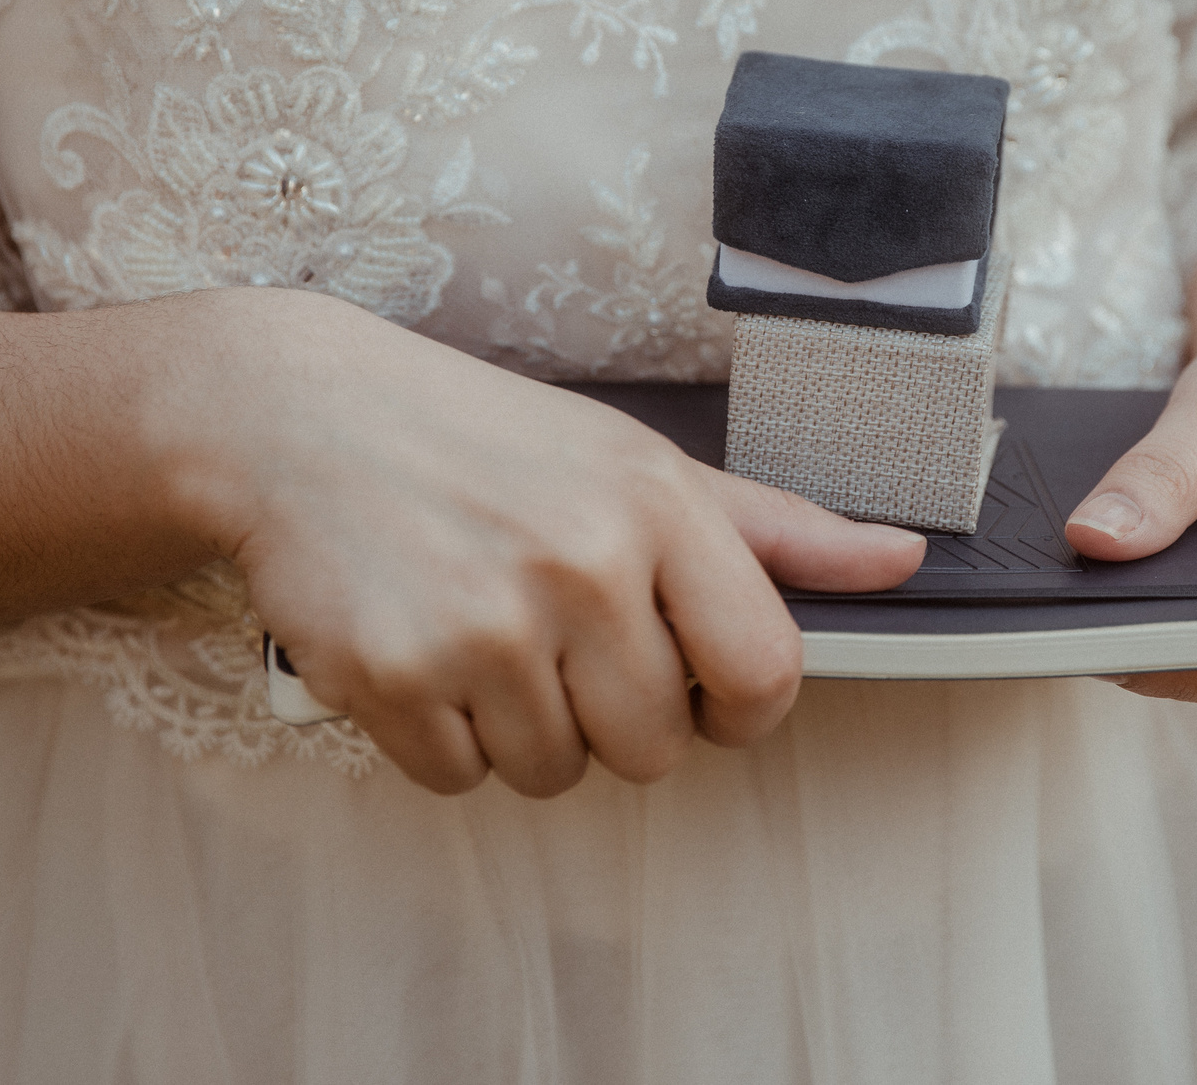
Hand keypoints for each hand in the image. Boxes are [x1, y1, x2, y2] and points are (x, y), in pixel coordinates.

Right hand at [152, 288, 924, 795]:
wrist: (297, 416)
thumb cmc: (484, 440)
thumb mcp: (637, 460)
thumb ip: (773, 529)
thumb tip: (899, 561)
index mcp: (657, 504)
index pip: (765, 672)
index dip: (741, 708)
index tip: (703, 690)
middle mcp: (581, 563)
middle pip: (655, 749)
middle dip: (614, 714)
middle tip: (561, 637)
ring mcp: (484, 624)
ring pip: (556, 773)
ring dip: (526, 727)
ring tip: (486, 631)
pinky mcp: (393, 676)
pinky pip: (461, 780)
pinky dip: (445, 738)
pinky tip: (426, 651)